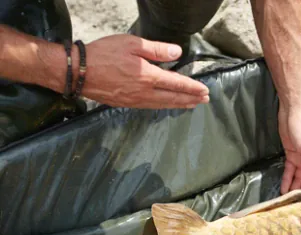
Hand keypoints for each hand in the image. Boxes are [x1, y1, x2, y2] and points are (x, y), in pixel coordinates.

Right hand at [71, 35, 209, 109]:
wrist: (79, 72)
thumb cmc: (104, 53)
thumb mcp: (132, 44)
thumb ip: (157, 50)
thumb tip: (178, 52)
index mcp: (148, 76)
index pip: (177, 83)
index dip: (192, 88)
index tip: (205, 90)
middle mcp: (145, 93)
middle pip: (174, 98)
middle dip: (191, 99)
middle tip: (205, 100)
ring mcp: (136, 101)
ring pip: (164, 105)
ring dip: (180, 104)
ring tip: (191, 104)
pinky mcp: (128, 104)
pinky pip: (152, 107)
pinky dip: (165, 106)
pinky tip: (168, 105)